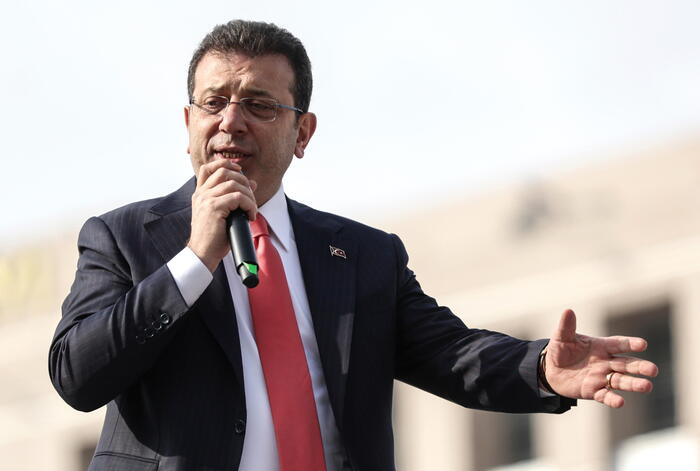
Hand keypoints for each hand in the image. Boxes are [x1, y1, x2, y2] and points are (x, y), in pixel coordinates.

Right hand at [188, 159, 257, 271]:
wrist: (202, 254)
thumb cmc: (213, 238)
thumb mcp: (223, 214)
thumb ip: (233, 197)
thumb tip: (252, 183)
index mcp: (200, 194)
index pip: (209, 168)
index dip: (225, 164)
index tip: (239, 171)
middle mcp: (201, 194)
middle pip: (224, 171)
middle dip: (243, 180)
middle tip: (251, 196)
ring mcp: (206, 199)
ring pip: (234, 184)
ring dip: (249, 195)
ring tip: (251, 209)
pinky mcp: (214, 208)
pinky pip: (238, 197)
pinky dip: (249, 205)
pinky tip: (250, 216)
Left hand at [544, 309, 658, 407]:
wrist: (552, 370)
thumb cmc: (561, 350)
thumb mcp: (561, 337)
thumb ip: (567, 326)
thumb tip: (568, 310)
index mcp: (601, 346)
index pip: (618, 344)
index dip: (630, 344)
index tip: (643, 344)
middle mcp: (606, 362)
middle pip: (626, 364)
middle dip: (640, 367)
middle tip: (653, 370)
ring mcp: (601, 377)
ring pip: (621, 381)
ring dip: (634, 384)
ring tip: (647, 386)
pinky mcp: (594, 391)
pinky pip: (605, 396)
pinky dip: (612, 399)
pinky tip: (620, 402)